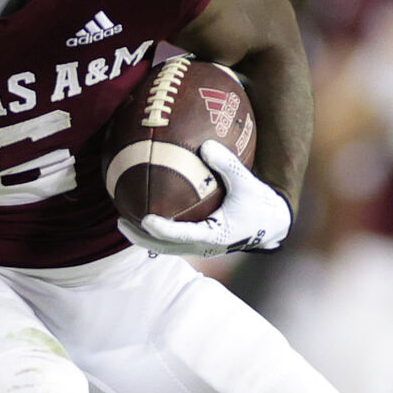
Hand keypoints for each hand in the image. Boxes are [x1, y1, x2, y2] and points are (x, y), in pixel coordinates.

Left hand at [119, 140, 291, 257]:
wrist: (272, 224)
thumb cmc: (259, 203)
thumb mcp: (247, 182)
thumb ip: (227, 164)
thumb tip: (206, 144)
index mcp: (214, 236)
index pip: (181, 236)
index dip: (162, 229)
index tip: (145, 219)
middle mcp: (204, 246)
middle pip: (164, 247)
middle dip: (141, 237)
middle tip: (120, 222)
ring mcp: (201, 248)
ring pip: (166, 247)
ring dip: (144, 237)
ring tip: (123, 221)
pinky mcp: (200, 244)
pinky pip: (173, 241)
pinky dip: (157, 232)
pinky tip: (144, 215)